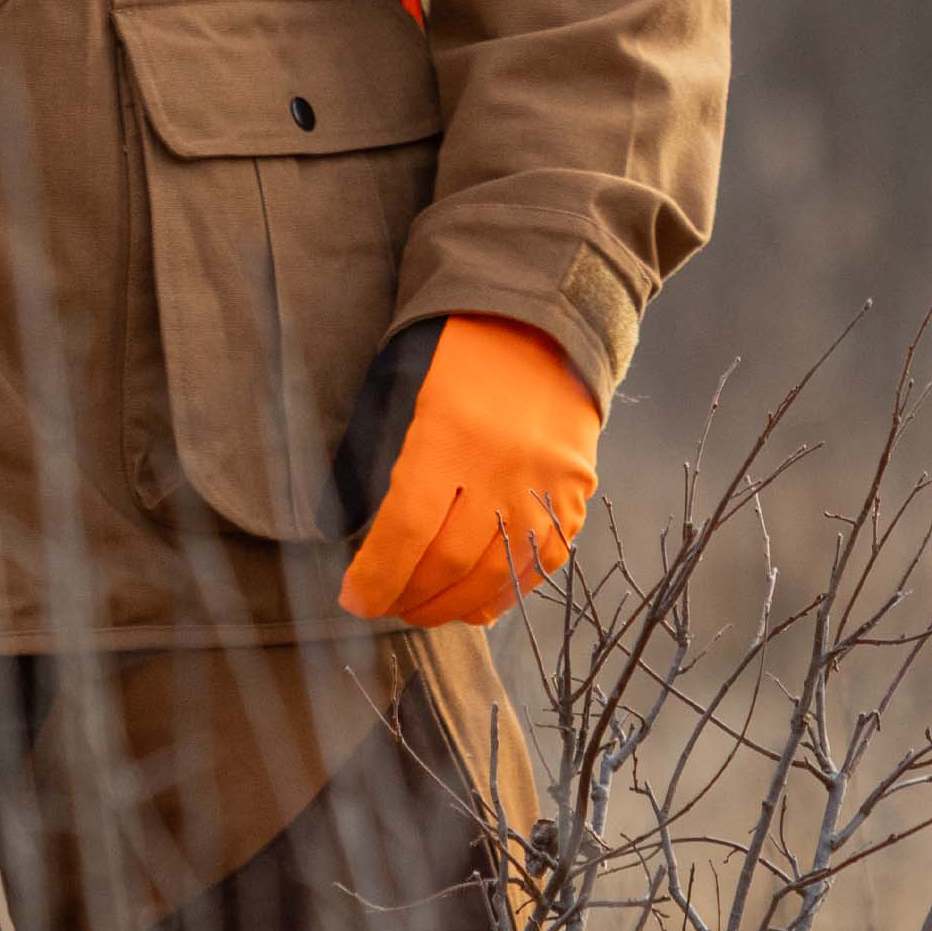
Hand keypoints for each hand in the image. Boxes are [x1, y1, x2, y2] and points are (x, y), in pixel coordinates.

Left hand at [337, 313, 599, 628]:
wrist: (541, 322)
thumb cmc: (457, 358)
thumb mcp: (404, 393)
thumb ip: (385, 464)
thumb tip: (371, 543)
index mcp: (448, 433)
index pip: (407, 531)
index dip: (377, 578)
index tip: (355, 599)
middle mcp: (502, 465)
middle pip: (450, 563)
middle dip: (410, 598)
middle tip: (387, 604)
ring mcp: (547, 485)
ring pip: (498, 574)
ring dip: (453, 605)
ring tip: (425, 607)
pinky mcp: (577, 494)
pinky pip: (542, 563)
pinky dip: (505, 591)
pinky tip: (475, 598)